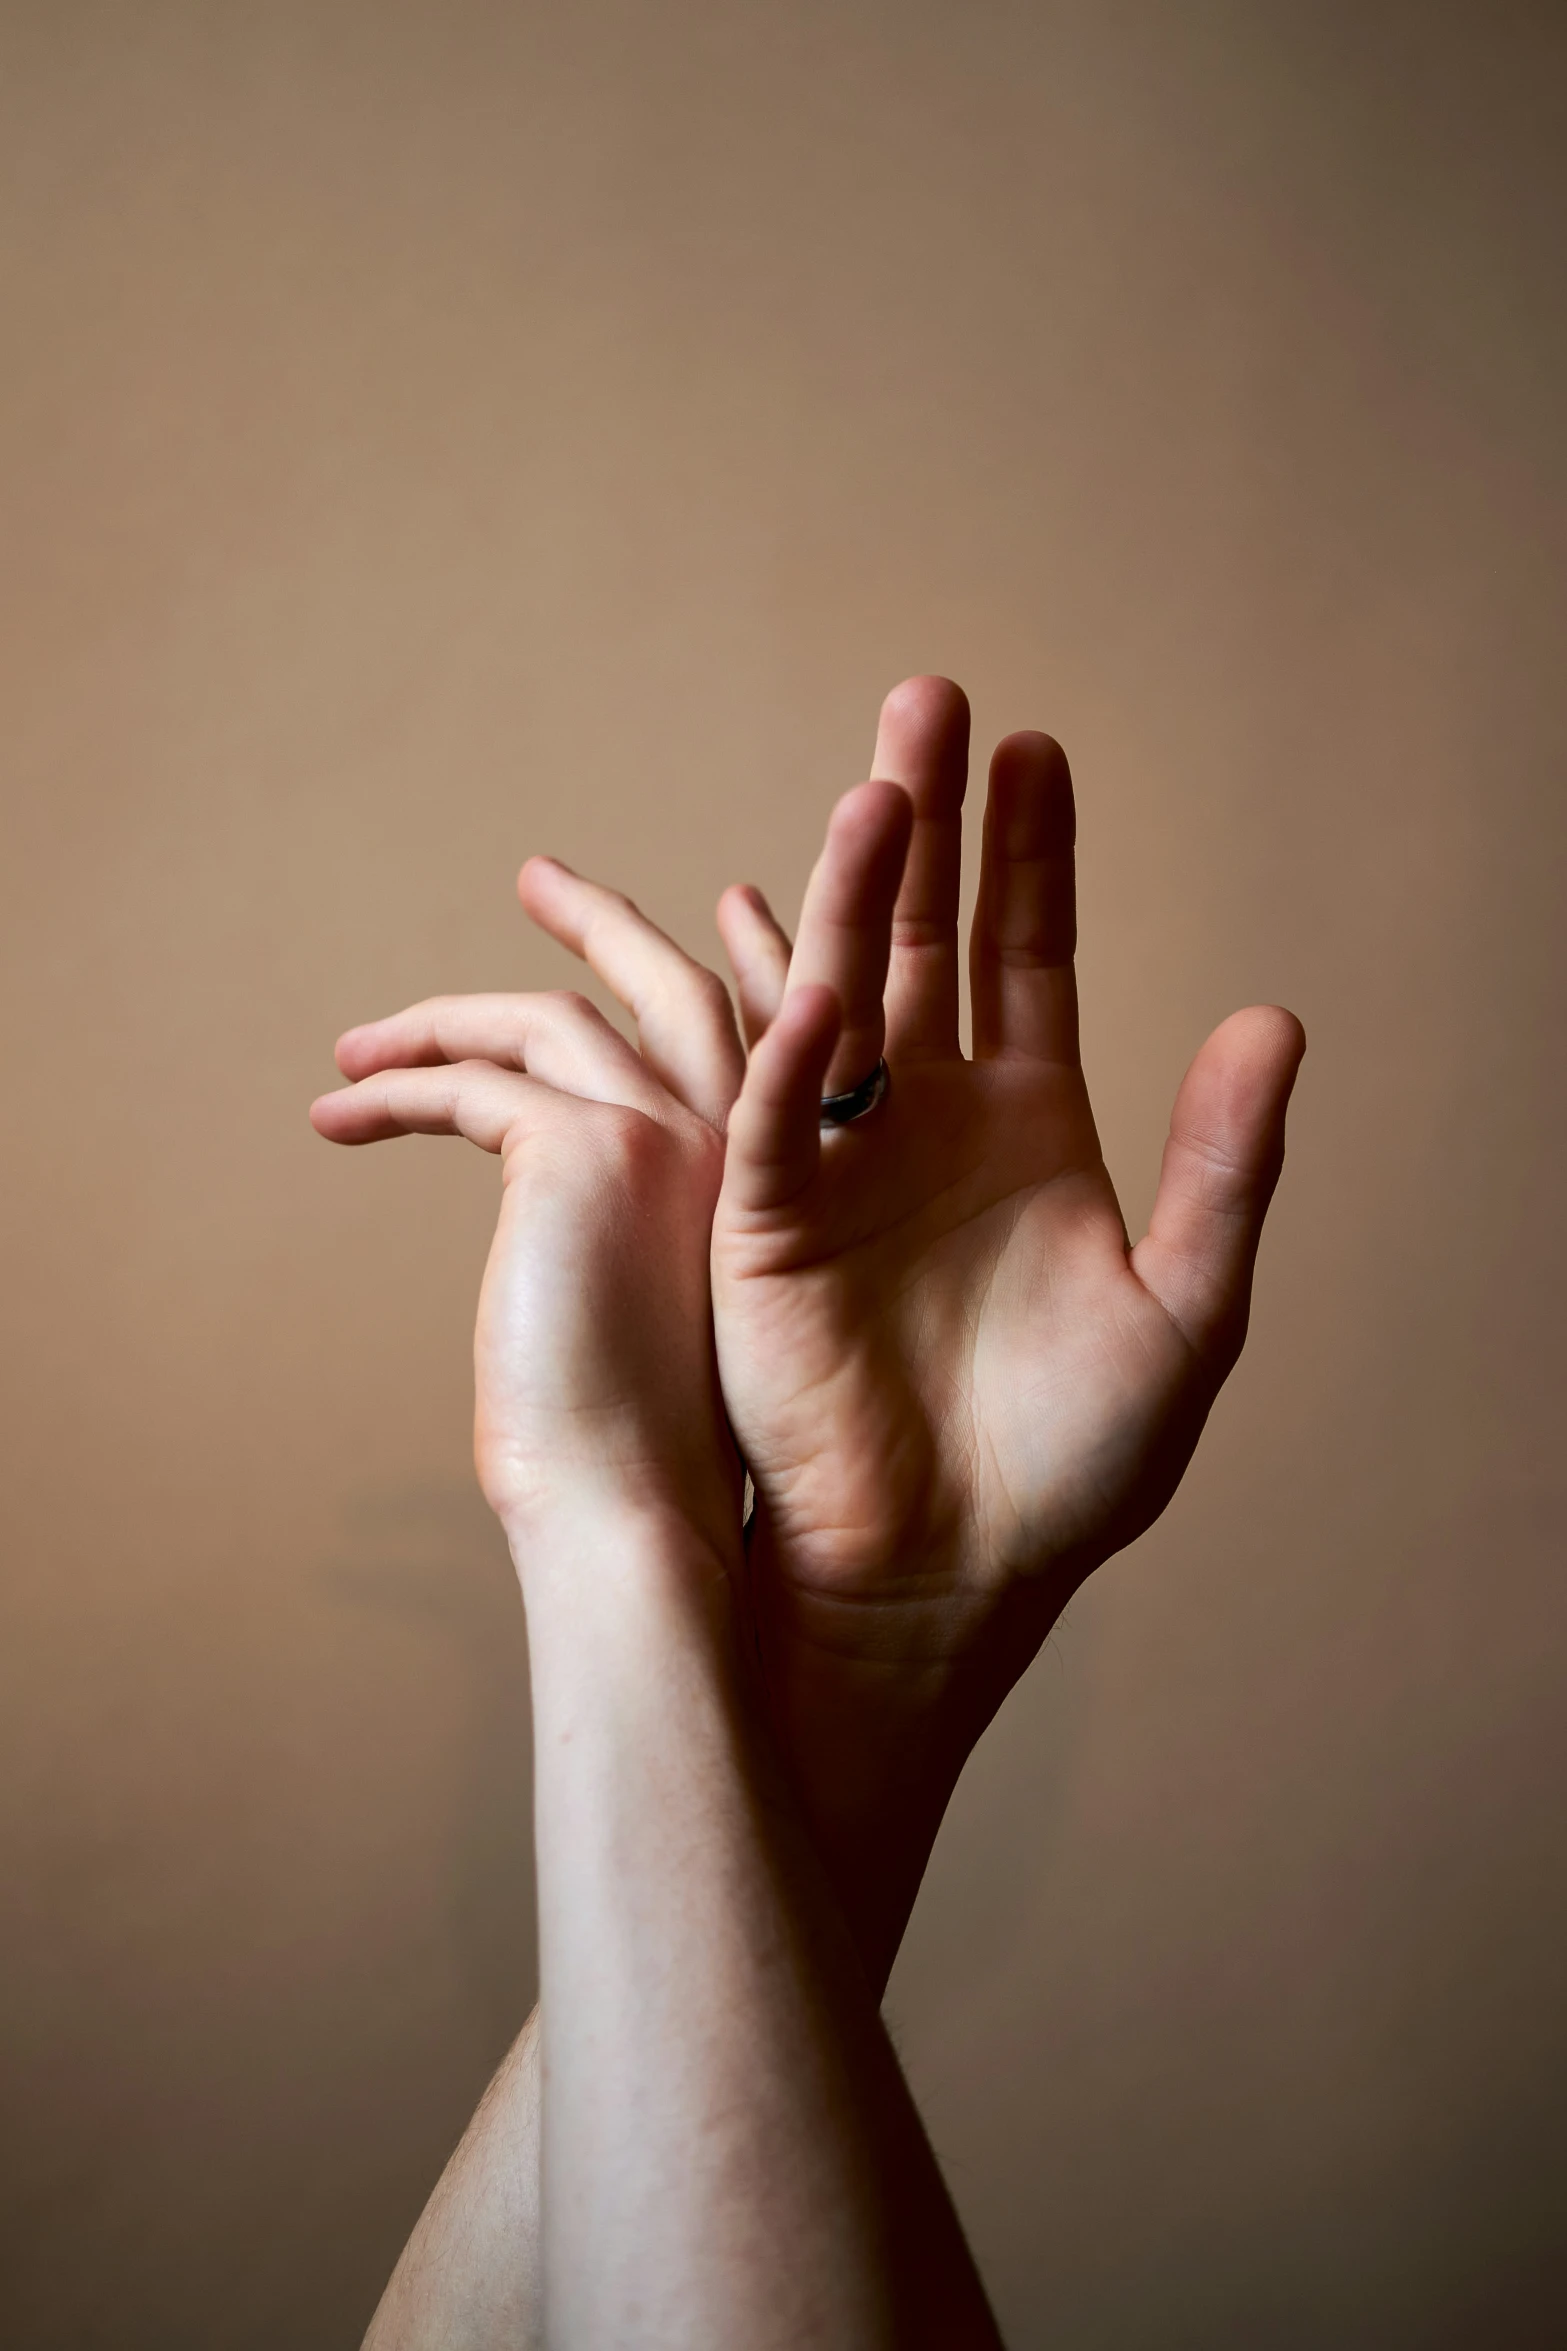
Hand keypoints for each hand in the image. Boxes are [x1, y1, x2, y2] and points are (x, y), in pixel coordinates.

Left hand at [309, 972, 741, 1565]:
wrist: (638, 1516)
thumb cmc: (642, 1453)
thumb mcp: (654, 1312)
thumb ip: (637, 1233)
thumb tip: (550, 1220)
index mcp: (780, 1178)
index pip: (743, 1033)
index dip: (696, 972)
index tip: (647, 934)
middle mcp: (751, 1136)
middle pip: (668, 982)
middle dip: (600, 919)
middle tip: (540, 879)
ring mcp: (675, 1130)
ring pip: (547, 1020)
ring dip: (445, 1016)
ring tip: (363, 1040)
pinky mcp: (586, 1147)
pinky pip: (471, 1082)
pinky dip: (396, 1088)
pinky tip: (338, 1116)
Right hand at [524, 680, 1303, 1979]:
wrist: (953, 1566)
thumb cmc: (1072, 1462)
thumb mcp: (1188, 1307)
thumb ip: (1230, 1163)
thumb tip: (1275, 1017)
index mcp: (1025, 1123)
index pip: (1024, 952)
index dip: (1031, 853)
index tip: (1034, 746)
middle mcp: (925, 1118)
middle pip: (921, 935)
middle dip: (925, 820)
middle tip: (925, 697)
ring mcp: (842, 1160)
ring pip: (839, 993)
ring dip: (852, 891)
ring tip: (877, 783)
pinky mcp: (769, 1222)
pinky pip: (781, 1111)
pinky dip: (798, 1043)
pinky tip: (827, 968)